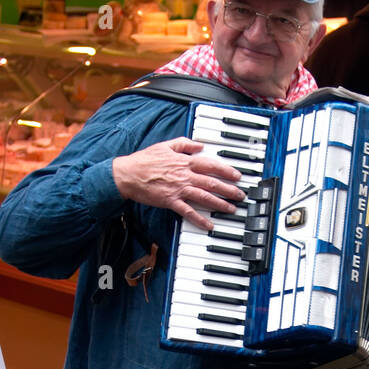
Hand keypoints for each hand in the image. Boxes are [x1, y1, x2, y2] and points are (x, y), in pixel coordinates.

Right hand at [113, 137, 245, 230]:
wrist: (128, 174)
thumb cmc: (144, 160)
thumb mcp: (165, 145)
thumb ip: (184, 143)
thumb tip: (200, 145)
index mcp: (184, 161)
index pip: (211, 164)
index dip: (226, 170)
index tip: (237, 175)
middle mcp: (184, 175)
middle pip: (212, 182)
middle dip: (229, 189)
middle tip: (240, 195)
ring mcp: (179, 189)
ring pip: (204, 196)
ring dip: (220, 203)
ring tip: (231, 209)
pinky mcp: (170, 201)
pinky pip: (188, 212)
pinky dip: (200, 219)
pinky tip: (209, 225)